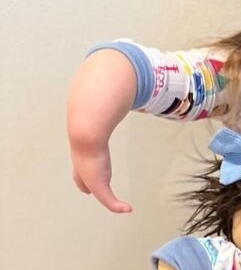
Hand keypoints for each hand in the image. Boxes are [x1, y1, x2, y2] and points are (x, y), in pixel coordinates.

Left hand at [66, 48, 136, 212]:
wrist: (87, 117)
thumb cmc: (94, 105)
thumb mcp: (104, 94)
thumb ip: (112, 82)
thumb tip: (120, 60)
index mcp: (84, 141)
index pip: (84, 159)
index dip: (87, 167)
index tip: (93, 172)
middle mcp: (84, 159)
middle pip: (86, 178)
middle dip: (92, 185)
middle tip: (104, 195)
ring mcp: (89, 171)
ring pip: (99, 190)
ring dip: (110, 200)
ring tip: (122, 207)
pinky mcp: (97, 180)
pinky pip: (107, 197)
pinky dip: (115, 205)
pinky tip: (127, 209)